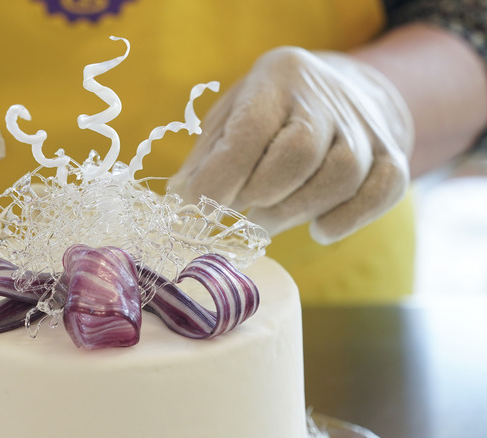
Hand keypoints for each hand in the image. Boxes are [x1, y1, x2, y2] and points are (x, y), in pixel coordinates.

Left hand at [168, 47, 413, 243]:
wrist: (344, 92)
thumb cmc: (270, 113)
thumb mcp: (230, 116)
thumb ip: (205, 158)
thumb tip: (179, 202)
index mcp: (277, 79)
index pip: (250, 132)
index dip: (221, 177)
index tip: (197, 207)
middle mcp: (326, 97)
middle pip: (299, 155)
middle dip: (262, 196)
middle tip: (243, 212)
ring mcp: (365, 127)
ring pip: (340, 178)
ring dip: (296, 212)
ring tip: (269, 218)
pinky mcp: (393, 155)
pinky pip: (380, 193)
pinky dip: (347, 220)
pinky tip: (319, 228)